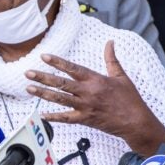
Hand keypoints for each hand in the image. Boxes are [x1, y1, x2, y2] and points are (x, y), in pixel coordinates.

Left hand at [24, 40, 164, 148]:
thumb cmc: (130, 98)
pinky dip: (53, 117)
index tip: (44, 56)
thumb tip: (110, 42)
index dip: (57, 62)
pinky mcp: (85, 120)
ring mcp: (85, 106)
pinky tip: (41, 114)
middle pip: (61, 83)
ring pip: (59, 99)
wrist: (136, 122)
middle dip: (43, 77)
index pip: (73, 68)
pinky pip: (66, 118)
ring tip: (29, 88)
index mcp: (96, 80)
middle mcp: (88, 92)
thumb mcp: (121, 76)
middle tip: (28, 72)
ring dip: (42, 93)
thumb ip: (111, 59)